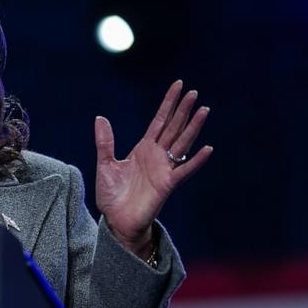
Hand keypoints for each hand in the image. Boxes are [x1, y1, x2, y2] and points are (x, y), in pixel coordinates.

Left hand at [94, 80, 212, 257]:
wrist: (116, 221)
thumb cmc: (112, 195)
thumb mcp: (105, 164)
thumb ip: (105, 142)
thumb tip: (100, 118)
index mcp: (143, 149)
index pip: (159, 121)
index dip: (168, 104)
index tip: (178, 86)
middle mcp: (157, 156)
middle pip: (174, 128)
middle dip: (183, 110)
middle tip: (194, 92)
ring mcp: (164, 169)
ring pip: (182, 144)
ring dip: (193, 128)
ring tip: (203, 110)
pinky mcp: (167, 184)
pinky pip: (184, 171)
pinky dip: (196, 161)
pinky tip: (207, 148)